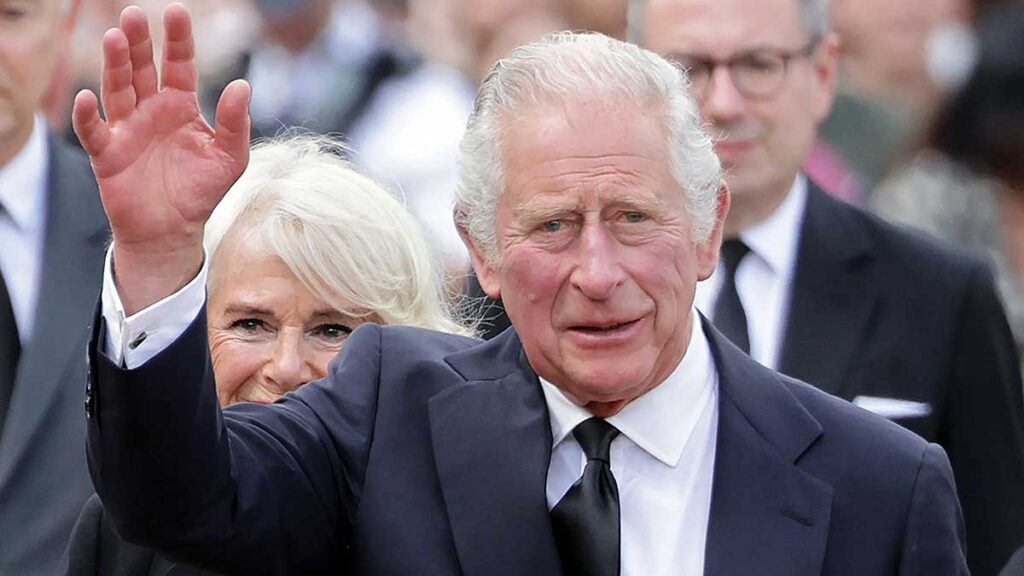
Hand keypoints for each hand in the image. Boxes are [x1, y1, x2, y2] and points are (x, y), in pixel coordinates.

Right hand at [72, 3, 249, 313]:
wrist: (172, 232)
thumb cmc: (202, 192)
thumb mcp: (230, 158)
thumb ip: (235, 123)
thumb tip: (242, 85)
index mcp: (181, 105)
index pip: (179, 64)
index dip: (177, 40)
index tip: (176, 13)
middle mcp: (151, 110)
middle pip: (141, 68)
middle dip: (138, 42)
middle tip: (134, 15)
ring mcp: (126, 128)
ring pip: (116, 89)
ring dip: (114, 65)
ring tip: (115, 39)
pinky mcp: (106, 152)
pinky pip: (93, 129)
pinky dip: (87, 114)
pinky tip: (87, 97)